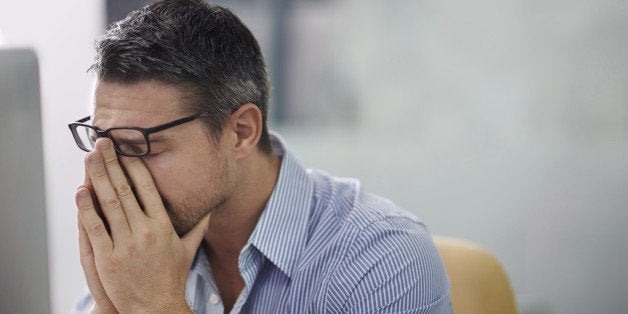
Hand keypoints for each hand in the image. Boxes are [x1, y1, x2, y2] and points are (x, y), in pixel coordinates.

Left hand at [76, 138, 209, 312]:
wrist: (156, 309)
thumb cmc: (171, 280)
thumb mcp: (187, 251)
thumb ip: (198, 228)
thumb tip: (209, 211)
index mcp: (163, 226)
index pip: (148, 188)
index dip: (135, 166)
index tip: (127, 149)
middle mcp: (145, 231)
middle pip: (126, 189)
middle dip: (113, 163)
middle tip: (104, 143)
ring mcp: (125, 244)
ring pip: (109, 203)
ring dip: (98, 177)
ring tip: (90, 157)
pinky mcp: (108, 258)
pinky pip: (95, 228)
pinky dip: (86, 209)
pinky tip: (81, 191)